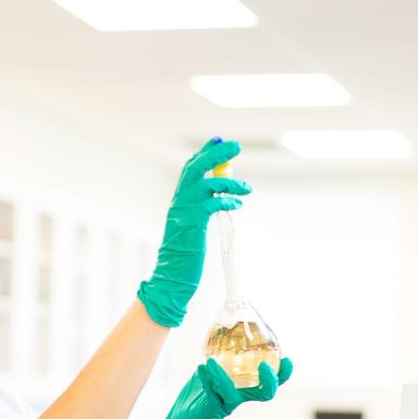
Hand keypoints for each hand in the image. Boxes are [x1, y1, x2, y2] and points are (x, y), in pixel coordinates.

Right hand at [136, 138, 251, 327]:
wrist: (170, 278)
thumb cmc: (183, 256)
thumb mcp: (191, 227)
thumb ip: (200, 211)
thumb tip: (216, 198)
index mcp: (179, 201)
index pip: (191, 168)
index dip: (205, 152)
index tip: (219, 140)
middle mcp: (180, 202)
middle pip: (197, 167)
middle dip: (217, 154)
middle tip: (235, 146)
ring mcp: (184, 212)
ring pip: (207, 182)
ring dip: (230, 181)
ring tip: (246, 187)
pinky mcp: (192, 224)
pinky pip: (212, 203)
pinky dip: (227, 201)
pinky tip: (237, 205)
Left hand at [151, 358, 292, 418]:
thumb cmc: (201, 395)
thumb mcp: (211, 371)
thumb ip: (217, 356)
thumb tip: (222, 327)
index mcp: (245, 388)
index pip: (270, 382)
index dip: (282, 374)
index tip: (287, 360)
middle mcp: (240, 397)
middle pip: (264, 394)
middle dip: (270, 381)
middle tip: (265, 366)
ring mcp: (226, 406)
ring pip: (233, 395)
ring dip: (222, 377)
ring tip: (211, 362)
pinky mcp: (211, 412)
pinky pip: (211, 397)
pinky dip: (206, 381)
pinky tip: (201, 368)